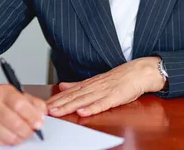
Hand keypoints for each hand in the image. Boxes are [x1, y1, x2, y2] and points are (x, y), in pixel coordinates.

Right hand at [0, 85, 46, 144]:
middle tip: (32, 131)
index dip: (32, 115)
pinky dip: (9, 141)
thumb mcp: (16, 95)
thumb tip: (42, 113)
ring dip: (20, 137)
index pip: (20, 104)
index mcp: (3, 91)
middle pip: (15, 122)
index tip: (39, 122)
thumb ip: (33, 102)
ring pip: (9, 136)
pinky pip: (1, 143)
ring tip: (22, 133)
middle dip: (28, 130)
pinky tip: (11, 135)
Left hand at [47, 56, 164, 117]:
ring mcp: (105, 91)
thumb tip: (62, 85)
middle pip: (74, 96)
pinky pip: (103, 103)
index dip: (56, 99)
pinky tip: (83, 112)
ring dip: (70, 106)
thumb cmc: (120, 78)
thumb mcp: (97, 80)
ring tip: (58, 112)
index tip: (43, 105)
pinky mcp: (116, 96)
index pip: (70, 92)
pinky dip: (93, 108)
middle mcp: (95, 86)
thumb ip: (79, 84)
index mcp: (90, 83)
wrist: (140, 72)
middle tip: (45, 110)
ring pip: (85, 100)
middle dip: (59, 104)